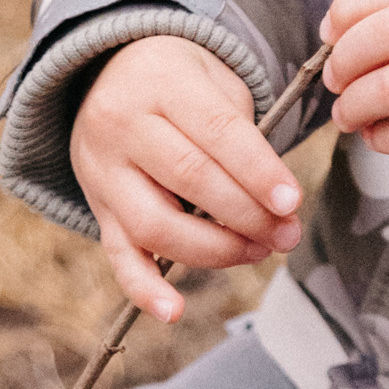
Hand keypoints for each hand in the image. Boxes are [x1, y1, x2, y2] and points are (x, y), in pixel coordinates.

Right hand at [69, 34, 304, 324]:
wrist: (107, 76)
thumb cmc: (181, 83)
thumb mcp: (214, 80)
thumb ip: (244, 134)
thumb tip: (278, 206)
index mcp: (160, 82)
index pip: (216, 132)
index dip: (257, 170)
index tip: (291, 202)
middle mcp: (122, 125)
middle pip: (189, 179)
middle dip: (247, 215)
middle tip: (287, 234)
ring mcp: (103, 171)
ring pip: (154, 224)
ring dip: (214, 250)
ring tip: (256, 251)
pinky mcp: (97, 208)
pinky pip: (117, 255)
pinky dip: (144, 289)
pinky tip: (173, 312)